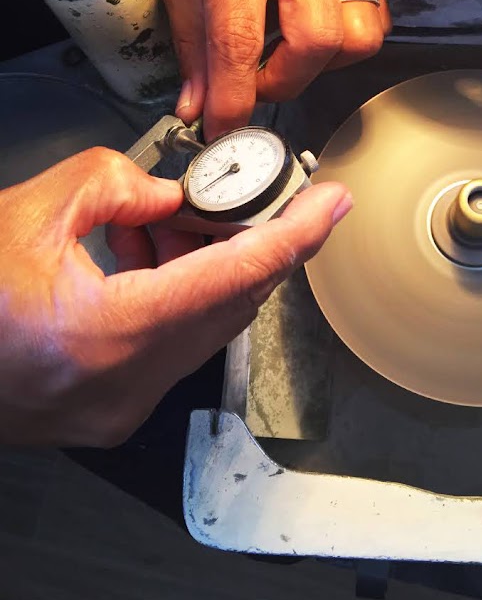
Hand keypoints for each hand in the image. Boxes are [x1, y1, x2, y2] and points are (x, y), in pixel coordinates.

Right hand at [0, 148, 350, 446]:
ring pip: (203, 327)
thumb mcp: (28, 214)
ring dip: (202, 269)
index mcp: (108, 336)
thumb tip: (167, 197)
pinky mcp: (110, 411)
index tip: (332, 205)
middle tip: (234, 198)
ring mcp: (119, 408)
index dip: (295, 235)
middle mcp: (124, 386)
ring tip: (164, 222)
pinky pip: (172, 348)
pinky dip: (175, 299)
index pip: (236, 277)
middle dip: (241, 243)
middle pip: (228, 304)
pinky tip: (144, 259)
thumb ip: (112, 188)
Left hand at [153, 0, 390, 138]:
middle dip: (283, 81)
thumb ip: (192, 43)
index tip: (225, 127)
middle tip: (253, 82)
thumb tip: (202, 107)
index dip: (234, 95)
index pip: (243, 37)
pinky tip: (307, 34)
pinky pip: (372, 15)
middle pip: (317, 41)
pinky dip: (342, 42)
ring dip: (319, 64)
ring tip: (283, 54)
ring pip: (358, 35)